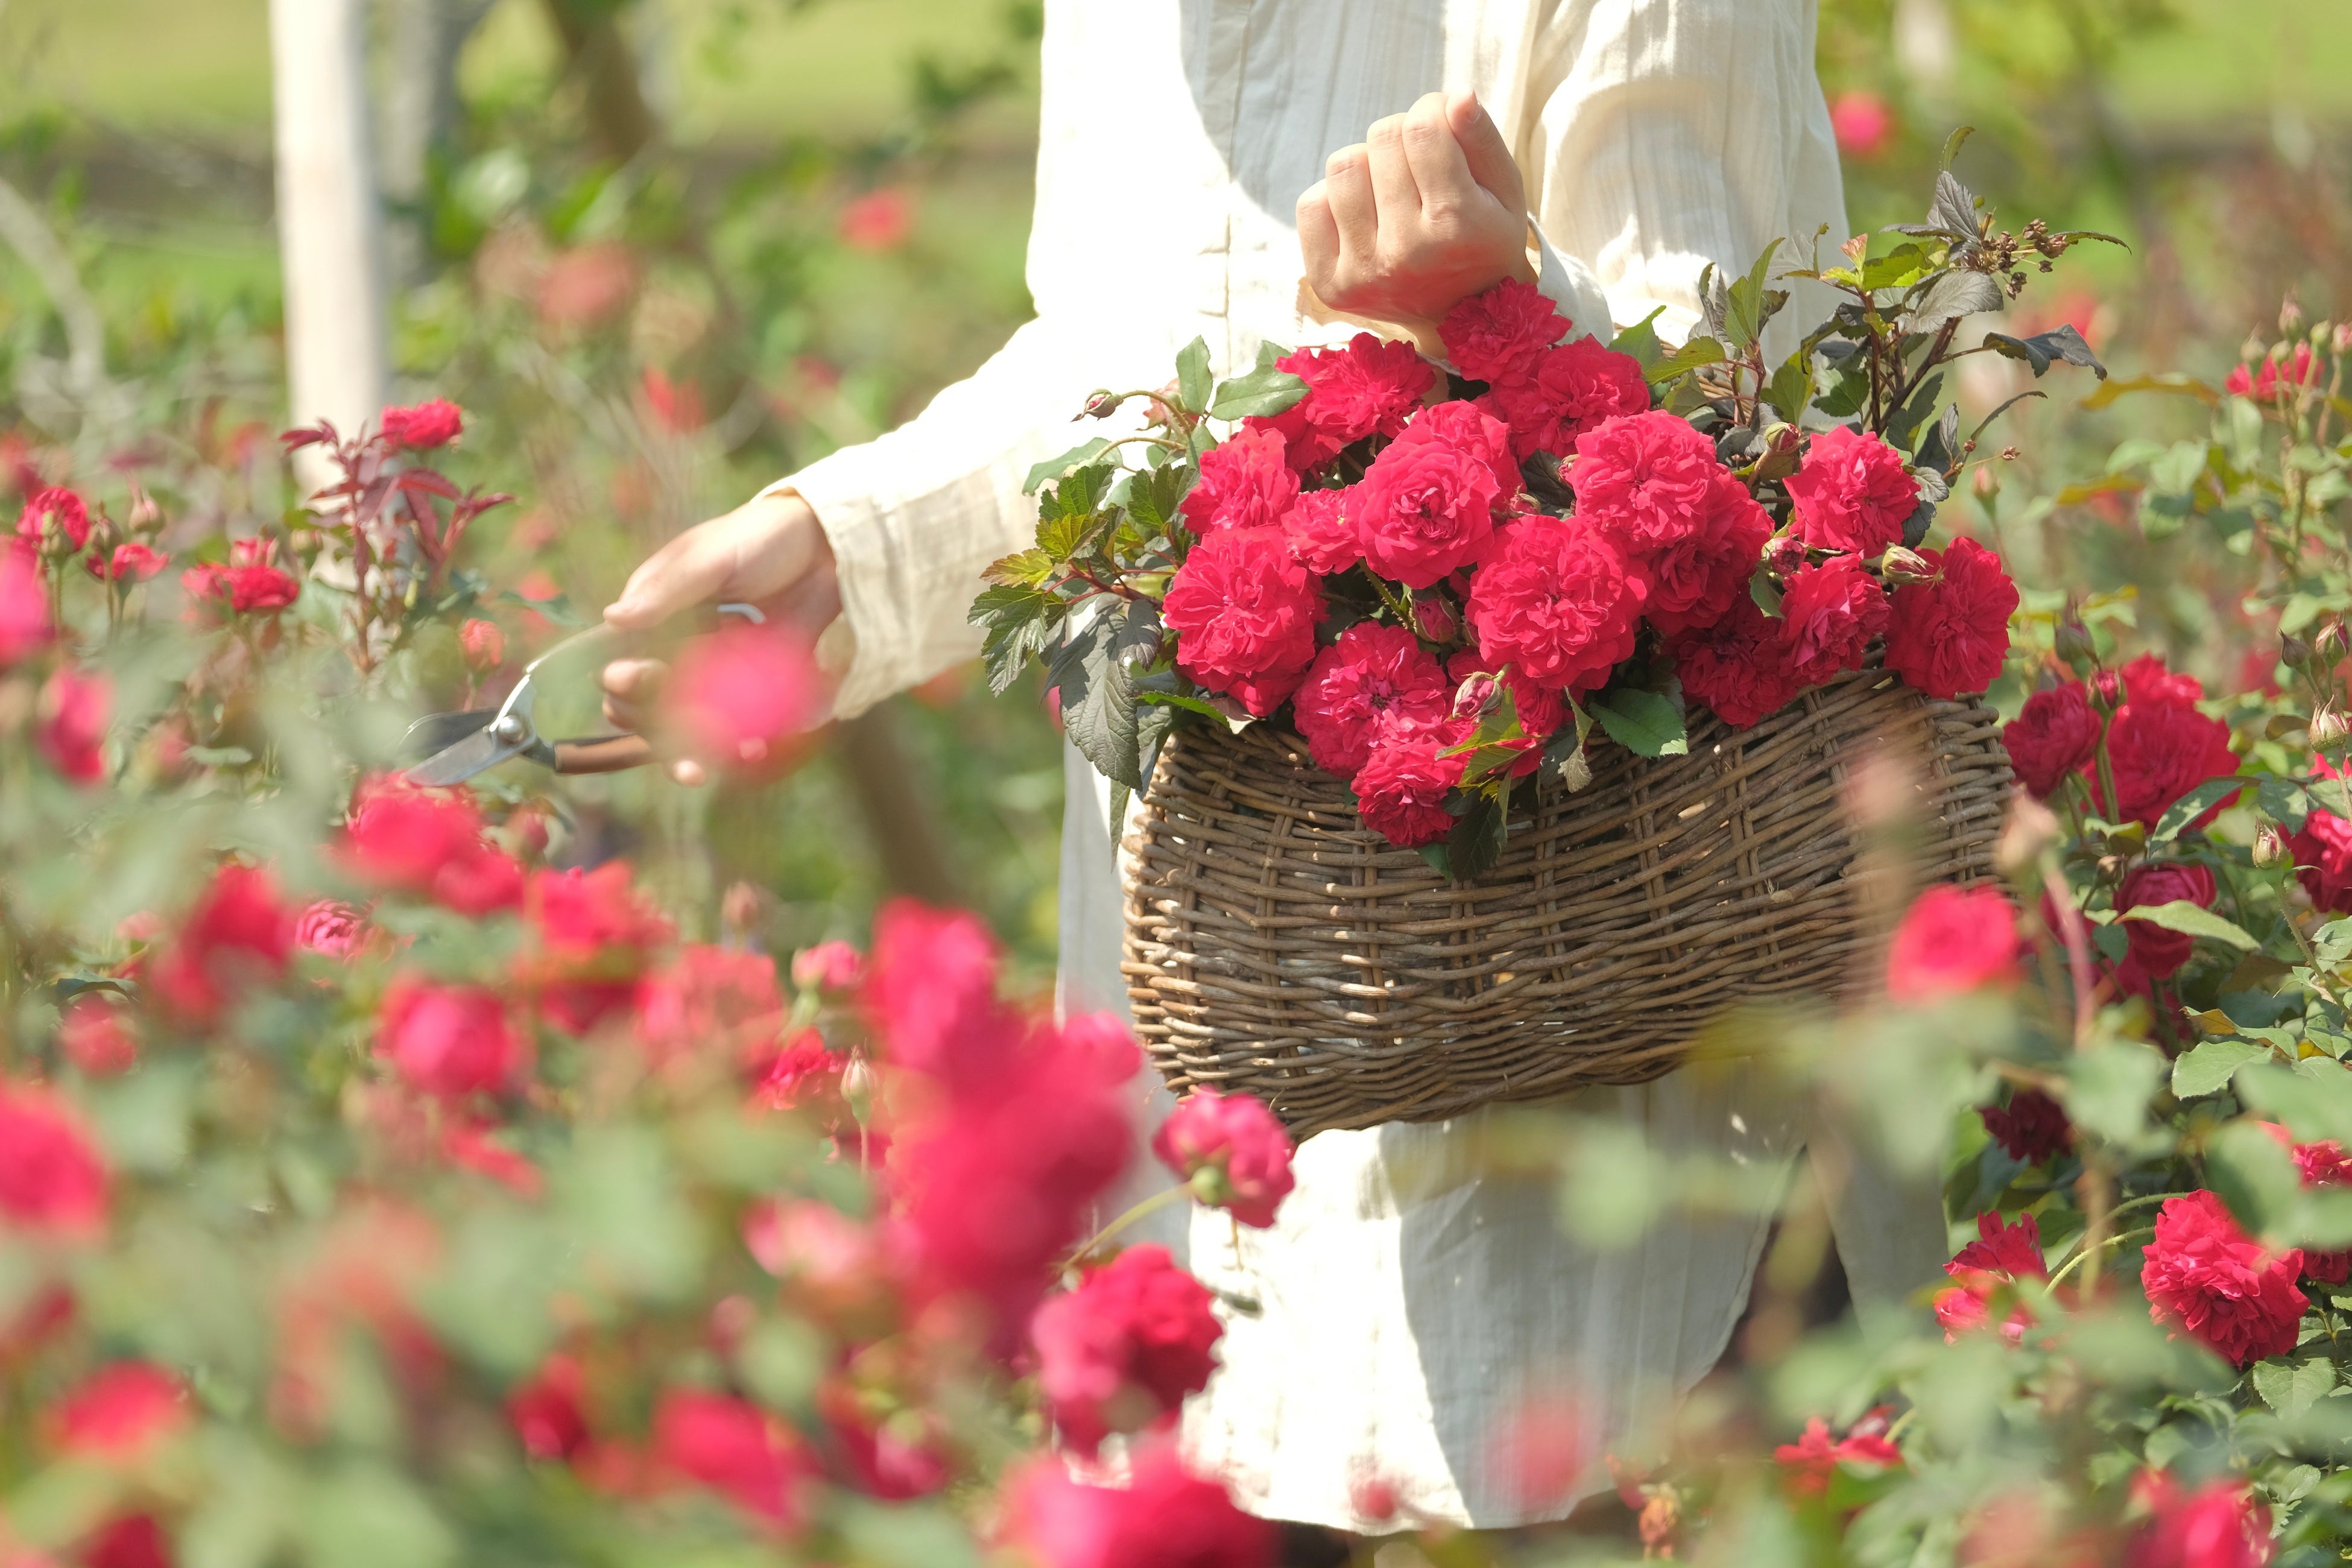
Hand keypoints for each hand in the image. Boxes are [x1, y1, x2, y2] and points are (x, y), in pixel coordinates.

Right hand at [599, 488, 838, 785]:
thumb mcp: (711, 556)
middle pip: (653, 704)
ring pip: (693, 723)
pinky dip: (742, 741)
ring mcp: (718, 671)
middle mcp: (682, 648)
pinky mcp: (757, 684)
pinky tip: (750, 752)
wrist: (828, 545)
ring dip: (693, 751)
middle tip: (672, 750)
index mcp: (657, 615)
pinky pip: (742, 721)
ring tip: (699, 771)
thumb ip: (668, 589)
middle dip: (654, 733)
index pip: (623, 660)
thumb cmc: (761, 537)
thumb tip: (614, 618)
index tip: (627, 687)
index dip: (623, 684)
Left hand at [1296, 90, 1535, 334]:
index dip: (1431, 112)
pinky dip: (1334, 199)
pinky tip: (1364, 217)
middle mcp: (1406, 253)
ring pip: (1344, 165)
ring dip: (1367, 165)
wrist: (1461, 317)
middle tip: (1418, 166)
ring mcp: (1363, 273)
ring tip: (1391, 191)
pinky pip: (1311, 204)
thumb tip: (1455, 96)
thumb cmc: (1484, 238)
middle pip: (1382, 138)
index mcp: (1457, 225)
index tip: (1440, 128)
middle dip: (1402, 137)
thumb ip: (1482, 138)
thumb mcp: (1504, 190)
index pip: (1422, 127)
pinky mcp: (1331, 285)